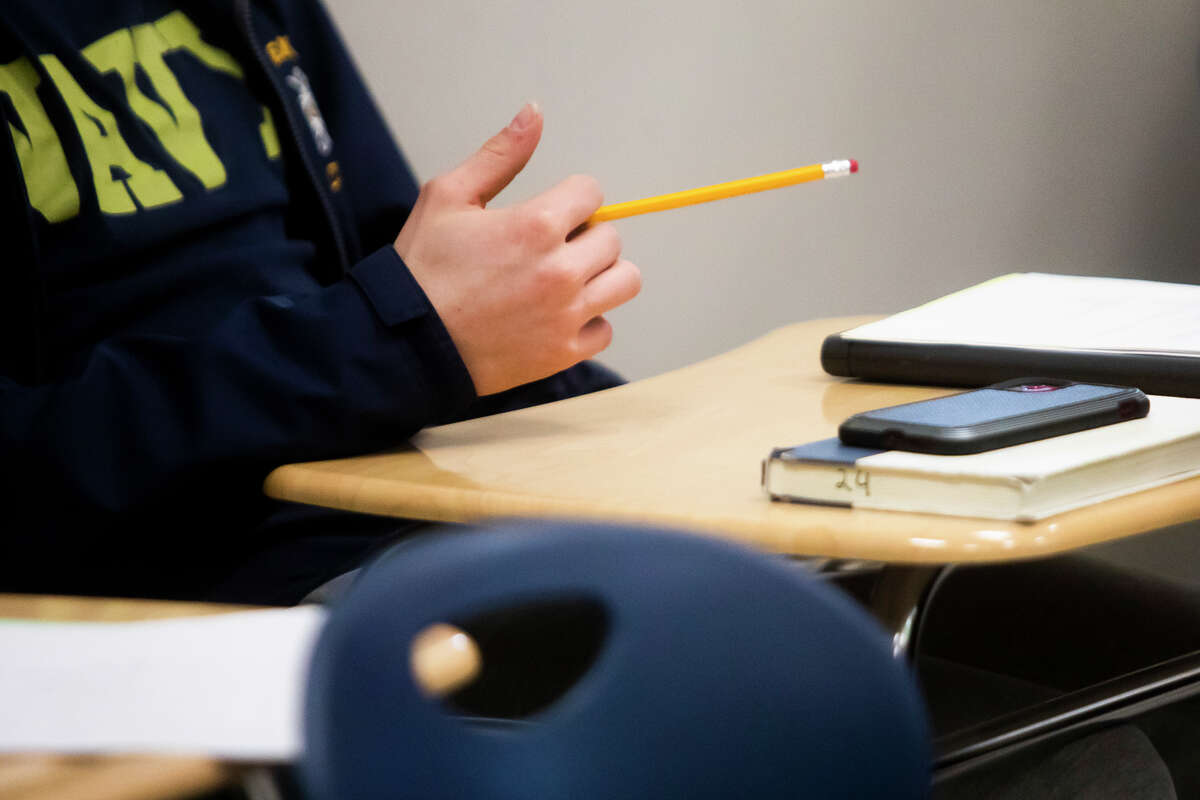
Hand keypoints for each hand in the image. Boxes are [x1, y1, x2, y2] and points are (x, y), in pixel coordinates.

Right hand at [393, 103, 640, 395]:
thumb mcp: (447, 197)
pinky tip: (554, 316)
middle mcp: (560, 271)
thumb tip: (534, 113)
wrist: (406, 345)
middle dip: (583, 237)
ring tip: (564, 279)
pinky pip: (605, 328)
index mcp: (536, 226)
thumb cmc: (422, 270)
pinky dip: (587, 321)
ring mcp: (566, 315)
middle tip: (545, 249)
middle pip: (611, 237)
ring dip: (600, 275)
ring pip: (624, 281)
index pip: (591, 193)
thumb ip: (499, 155)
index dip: (568, 199)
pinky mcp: (564, 352)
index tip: (546, 215)